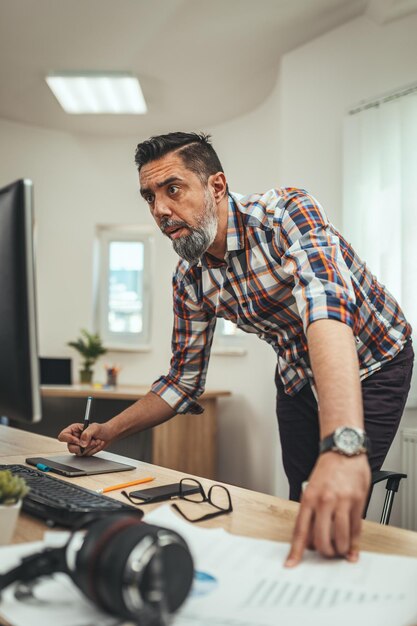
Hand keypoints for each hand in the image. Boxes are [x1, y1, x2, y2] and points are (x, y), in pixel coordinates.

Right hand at [58, 422, 110, 455]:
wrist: (108, 436)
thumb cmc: (101, 429)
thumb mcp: (95, 428)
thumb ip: (87, 434)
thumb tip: (82, 443)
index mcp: (73, 429)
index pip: (63, 436)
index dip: (68, 439)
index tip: (77, 440)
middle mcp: (74, 438)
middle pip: (70, 447)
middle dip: (82, 446)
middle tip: (91, 441)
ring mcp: (78, 446)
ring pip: (77, 452)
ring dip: (88, 448)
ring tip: (95, 441)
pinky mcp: (82, 452)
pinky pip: (84, 455)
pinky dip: (91, 451)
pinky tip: (95, 445)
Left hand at [285, 452, 370, 566]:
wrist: (344, 450)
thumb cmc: (328, 469)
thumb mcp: (311, 487)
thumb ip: (311, 510)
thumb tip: (309, 535)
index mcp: (308, 498)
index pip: (300, 530)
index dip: (296, 550)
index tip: (291, 563)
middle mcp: (324, 501)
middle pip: (321, 538)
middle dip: (324, 552)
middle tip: (326, 553)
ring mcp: (341, 502)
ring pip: (340, 537)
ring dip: (339, 549)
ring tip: (339, 549)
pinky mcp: (357, 502)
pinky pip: (355, 529)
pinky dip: (354, 542)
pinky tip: (352, 548)